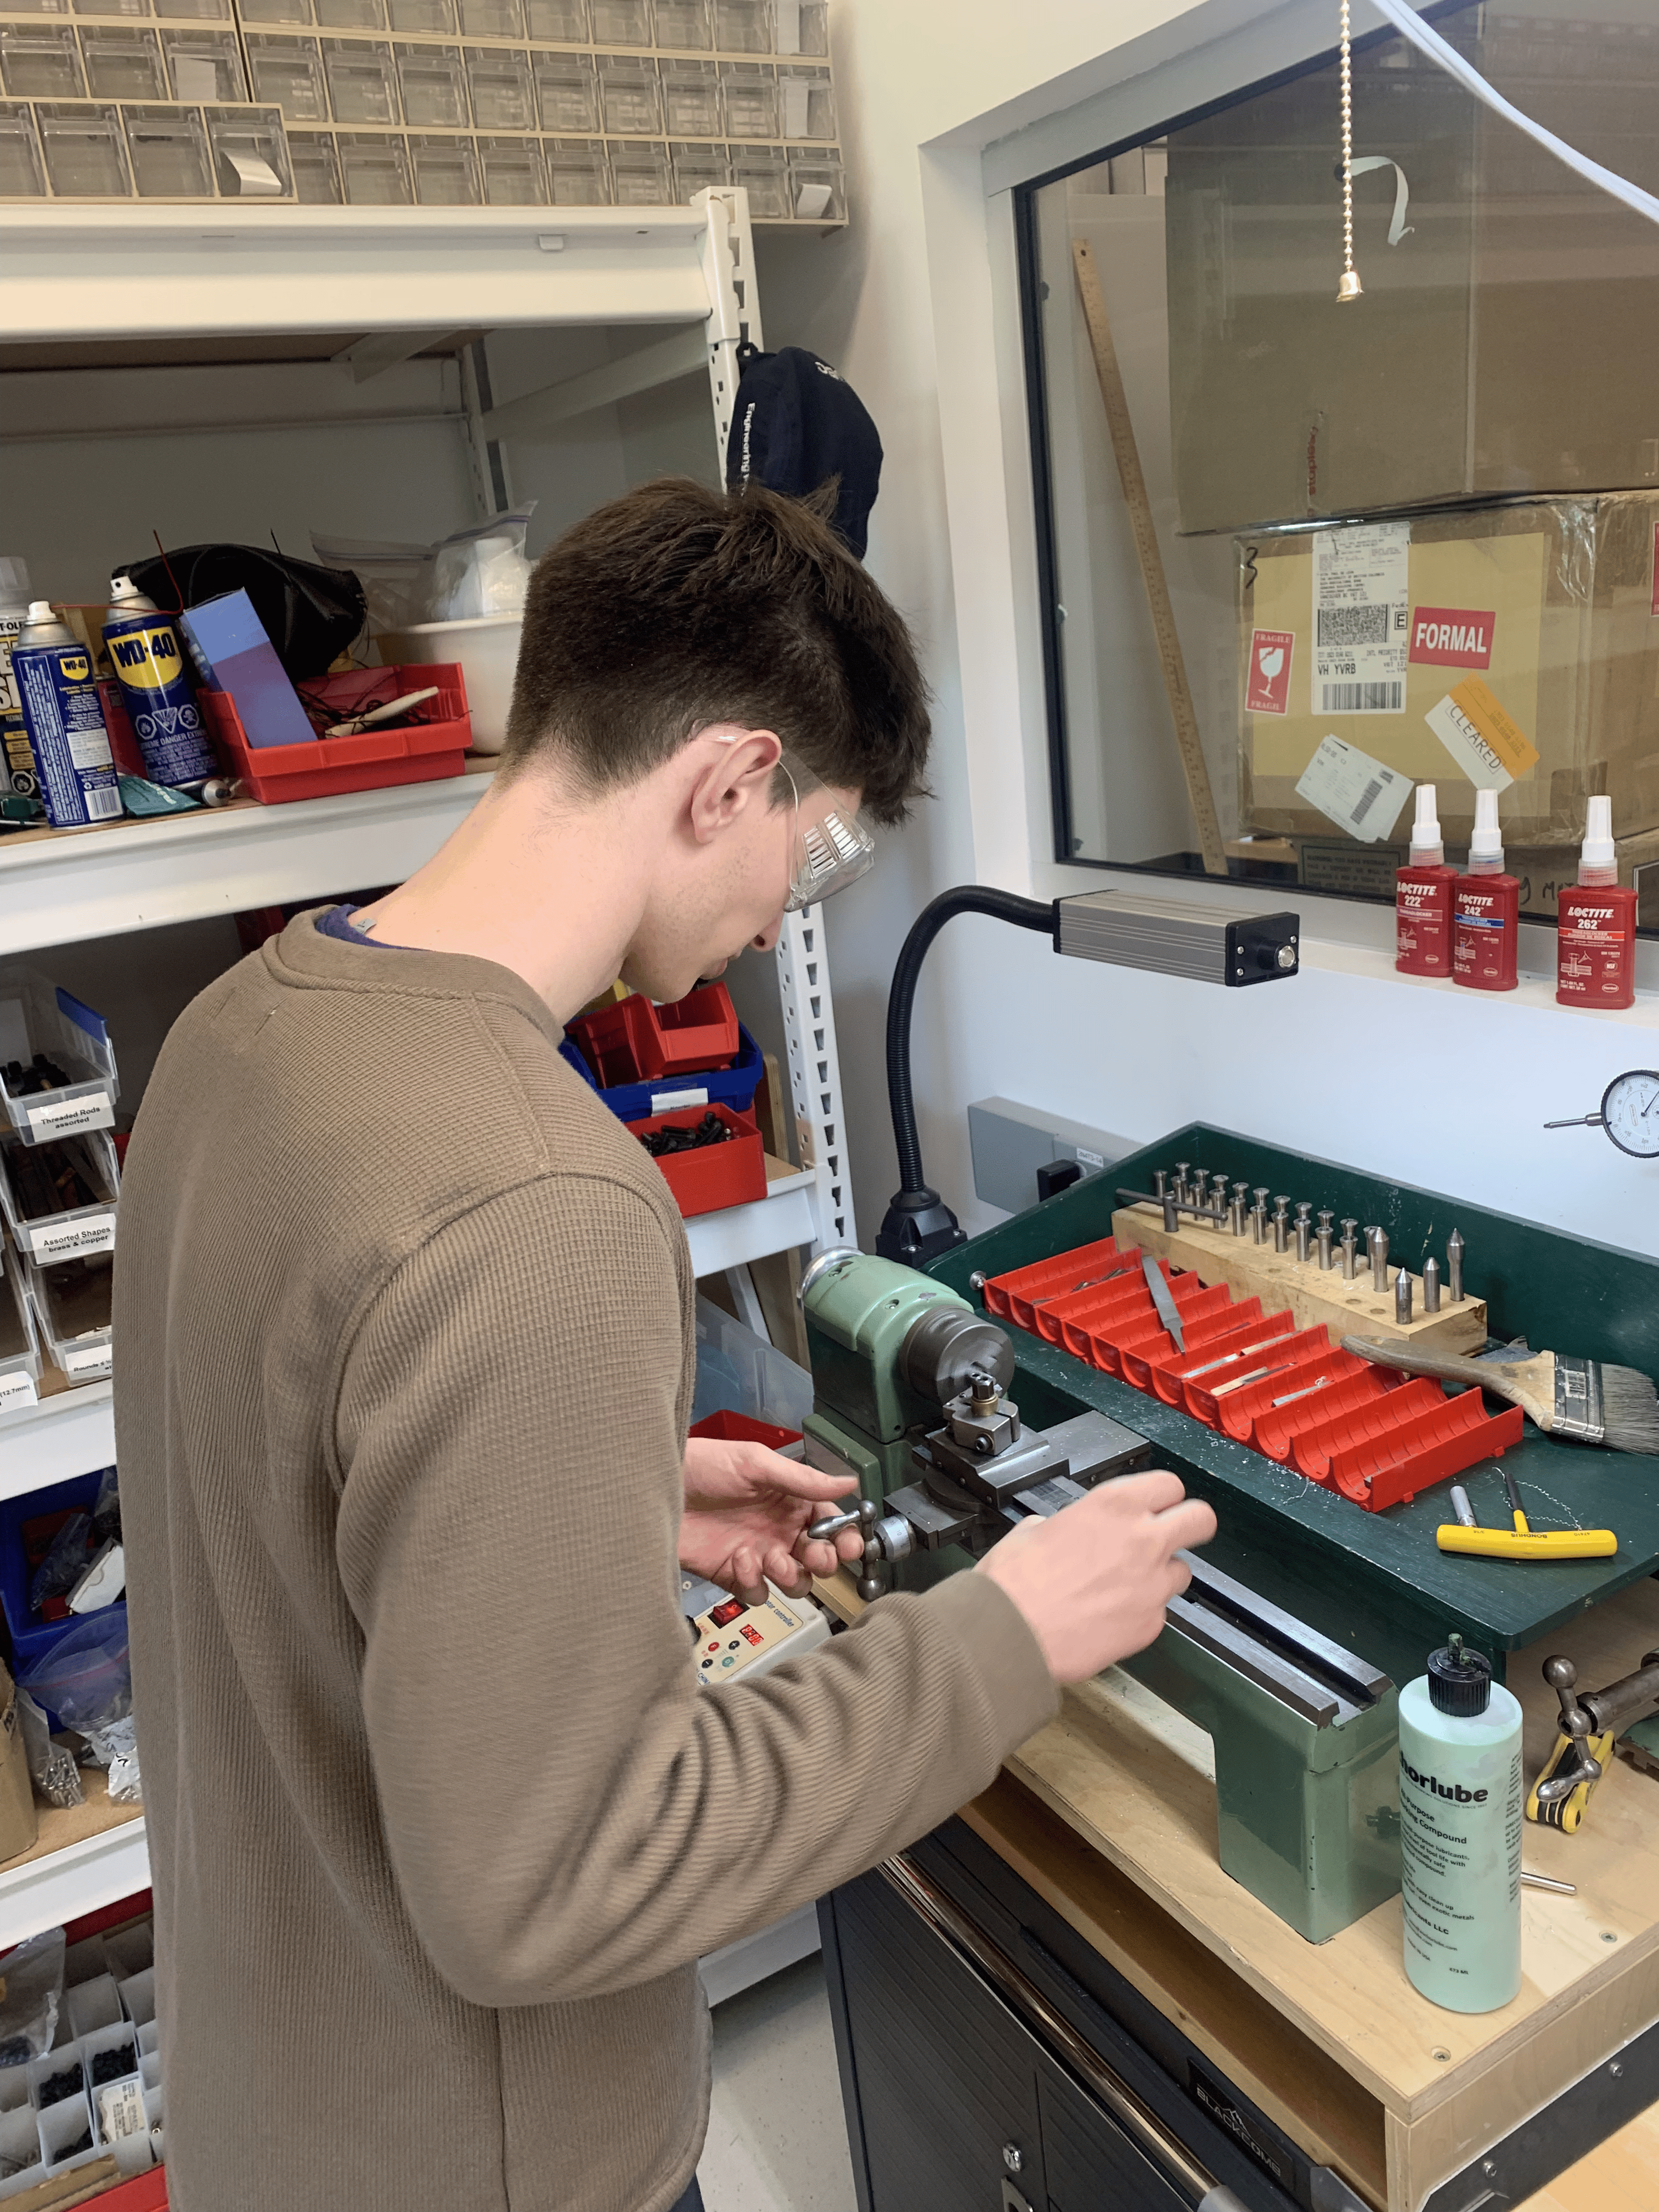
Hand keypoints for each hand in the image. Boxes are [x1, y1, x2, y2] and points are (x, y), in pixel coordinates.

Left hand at [680, 1435, 865, 1605]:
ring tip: (772, 1557)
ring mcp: (757, 1555)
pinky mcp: (732, 1575)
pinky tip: (740, 1560)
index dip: (845, 1537)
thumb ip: (803, 1479)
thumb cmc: (702, 1465)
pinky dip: (754, 1583)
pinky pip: (758, 1593)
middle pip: (819, 1559)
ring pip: (795, 1582)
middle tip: (814, 1555)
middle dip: (824, 1561)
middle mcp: (777, 1530)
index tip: (849, 1544)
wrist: (654, 1488)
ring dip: (791, 1575)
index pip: (830, 1524)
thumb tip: (849, 1481)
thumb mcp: (755, 1463)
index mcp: (789, 1500)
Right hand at [976, 1471, 1216, 1684]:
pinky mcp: (1150, 1625)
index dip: (1163, 1496)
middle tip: (1173, 1535)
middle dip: (1191, 1526)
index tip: (1157, 1505)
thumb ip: (1066, 1525)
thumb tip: (1064, 1532)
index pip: (1170, 1485)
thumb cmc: (1014, 1583)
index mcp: (1114, 1505)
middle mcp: (1143, 1540)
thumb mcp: (1034, 1530)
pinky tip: (1109, 1617)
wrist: (1009, 1635)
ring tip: (1127, 1585)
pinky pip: (1158, 1612)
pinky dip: (1140, 1613)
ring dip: (1162, 1574)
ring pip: (1183, 1571)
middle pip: (1201, 1520)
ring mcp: (1152, 1585)